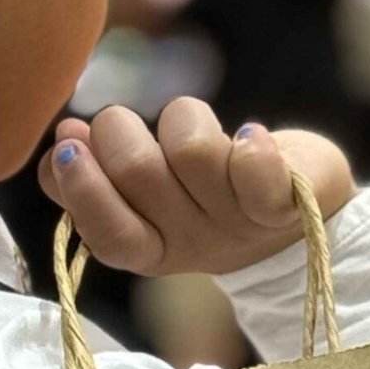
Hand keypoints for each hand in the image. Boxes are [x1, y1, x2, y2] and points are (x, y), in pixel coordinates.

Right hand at [38, 99, 355, 275]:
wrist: (304, 220)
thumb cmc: (209, 194)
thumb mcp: (147, 195)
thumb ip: (100, 172)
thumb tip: (64, 140)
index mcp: (155, 250)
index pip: (109, 236)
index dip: (82, 191)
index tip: (65, 147)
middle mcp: (195, 242)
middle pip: (140, 174)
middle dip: (120, 133)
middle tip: (123, 126)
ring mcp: (241, 221)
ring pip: (193, 152)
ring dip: (181, 118)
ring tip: (187, 122)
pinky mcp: (289, 199)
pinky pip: (262, 175)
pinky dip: (253, 148)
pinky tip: (250, 134)